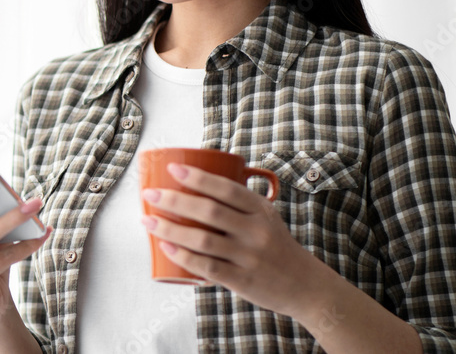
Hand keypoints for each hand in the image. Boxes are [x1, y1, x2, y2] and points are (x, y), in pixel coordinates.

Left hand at [139, 162, 318, 317]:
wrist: (306, 287)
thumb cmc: (276, 247)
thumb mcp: (266, 217)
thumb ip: (238, 203)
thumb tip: (196, 182)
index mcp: (260, 210)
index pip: (227, 188)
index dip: (198, 177)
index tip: (172, 168)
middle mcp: (256, 231)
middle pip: (209, 211)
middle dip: (174, 200)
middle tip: (150, 194)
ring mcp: (248, 257)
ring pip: (203, 239)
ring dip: (170, 228)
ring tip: (148, 220)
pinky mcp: (242, 280)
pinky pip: (207, 267)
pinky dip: (184, 256)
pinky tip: (165, 246)